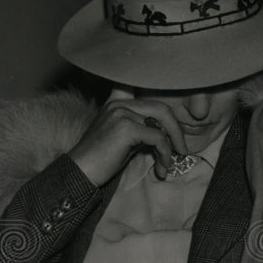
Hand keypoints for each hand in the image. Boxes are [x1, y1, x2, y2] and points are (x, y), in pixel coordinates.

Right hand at [68, 99, 187, 185]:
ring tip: (169, 163)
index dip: (161, 99)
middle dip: (176, 130)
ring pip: (163, 124)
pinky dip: (165, 154)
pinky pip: (158, 138)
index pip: (143, 89)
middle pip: (162, 108)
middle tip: (181, 149)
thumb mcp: (125, 138)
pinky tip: (162, 168)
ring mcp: (122, 113)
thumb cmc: (103, 159)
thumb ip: (143, 128)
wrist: (80, 173)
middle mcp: (119, 103)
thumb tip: (168, 132)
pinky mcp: (126, 128)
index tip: (171, 120)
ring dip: (171, 146)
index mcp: (117, 102)